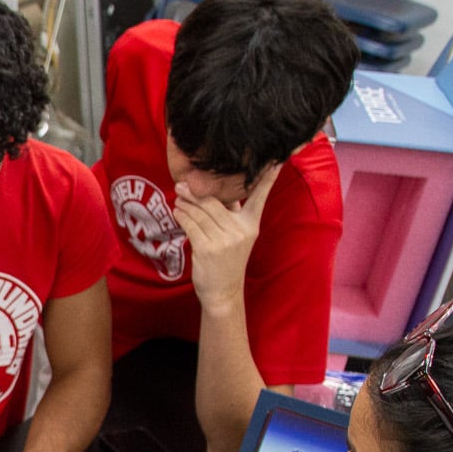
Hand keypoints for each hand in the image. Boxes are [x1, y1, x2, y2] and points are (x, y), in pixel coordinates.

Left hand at [173, 164, 278, 314]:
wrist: (222, 291)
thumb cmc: (226, 260)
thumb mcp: (236, 236)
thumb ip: (230, 213)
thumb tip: (214, 189)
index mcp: (251, 224)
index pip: (260, 196)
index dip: (267, 178)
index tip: (275, 159)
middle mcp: (241, 230)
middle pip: (215, 201)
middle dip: (196, 191)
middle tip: (182, 184)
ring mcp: (225, 240)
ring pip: (200, 212)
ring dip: (186, 203)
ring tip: (178, 197)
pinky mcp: (208, 248)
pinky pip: (191, 225)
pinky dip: (182, 216)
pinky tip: (177, 211)